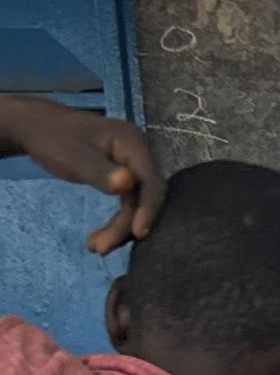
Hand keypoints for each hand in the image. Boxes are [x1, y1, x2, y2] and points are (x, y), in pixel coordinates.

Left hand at [0, 97, 163, 253]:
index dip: (148, 209)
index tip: (137, 234)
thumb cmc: (52, 138)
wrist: (35, 126)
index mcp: (131, 143)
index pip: (150, 181)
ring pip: (136, 203)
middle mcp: (138, 153)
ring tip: (95, 247)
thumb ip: (100, 171)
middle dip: (127, 224)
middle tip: (101, 248)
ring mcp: (131, 165)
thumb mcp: (73, 156)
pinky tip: (100, 236)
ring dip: (119, 228)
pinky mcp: (122, 175)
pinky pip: (127, 202)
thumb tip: (127, 184)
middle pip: (145, 196)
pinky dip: (116, 220)